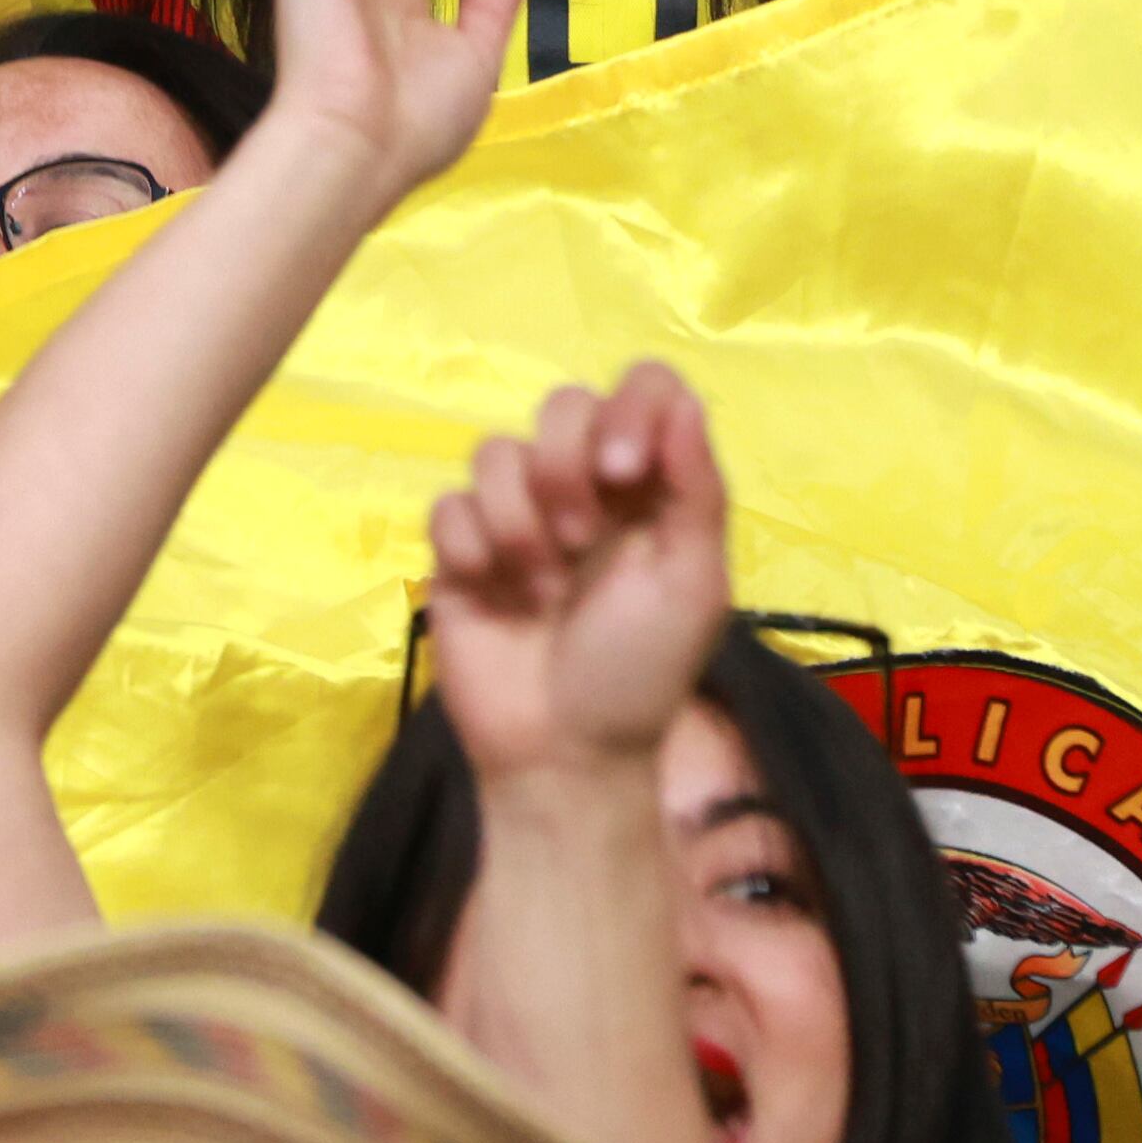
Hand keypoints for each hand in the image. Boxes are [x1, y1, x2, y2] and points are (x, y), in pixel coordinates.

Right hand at [423, 366, 730, 786]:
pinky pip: (445, 503)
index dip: (630, 408)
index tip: (623, 471)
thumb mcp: (693, 586)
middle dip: (566, 469)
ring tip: (541, 588)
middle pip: (562, 403)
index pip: (644, 389)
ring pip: (495, 450)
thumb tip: (685, 399)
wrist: (563, 753)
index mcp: (649, 487)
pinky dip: (471, 545)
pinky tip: (493, 590)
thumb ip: (696, 489)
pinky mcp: (459, 550)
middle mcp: (583, 487)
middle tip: (582, 541)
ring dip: (519, 520)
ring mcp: (516, 515)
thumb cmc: (640, 672)